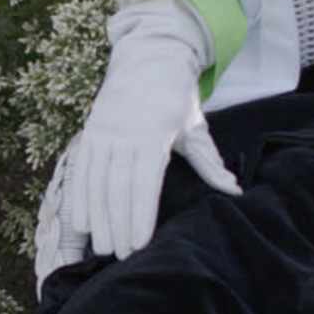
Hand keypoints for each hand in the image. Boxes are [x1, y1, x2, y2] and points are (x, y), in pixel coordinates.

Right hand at [46, 4, 241, 267]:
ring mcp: (102, 132)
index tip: (139, 244)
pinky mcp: (89, 132)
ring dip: (96, 217)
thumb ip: (211, 163)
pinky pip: (80, 171)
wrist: (149, 56)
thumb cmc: (177, 97)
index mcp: (153, 133)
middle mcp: (124, 133)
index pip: (144, 182)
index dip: (139, 215)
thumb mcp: (196, 127)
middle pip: (117, 187)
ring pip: (95, 182)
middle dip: (118, 224)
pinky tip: (80, 223)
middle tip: (121, 256)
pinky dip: (78, 198)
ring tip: (102, 247)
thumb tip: (234, 191)